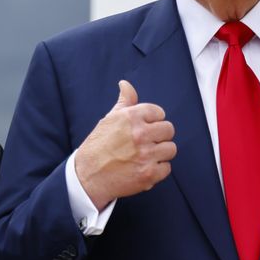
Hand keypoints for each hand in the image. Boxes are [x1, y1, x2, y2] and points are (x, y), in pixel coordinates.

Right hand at [74, 80, 175, 209]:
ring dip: (160, 153)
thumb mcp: (109, 119)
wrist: (88, 176)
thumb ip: (124, 101)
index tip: (144, 128)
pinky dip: (158, 169)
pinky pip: (167, 167)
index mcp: (131, 117)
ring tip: (145, 156)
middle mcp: (140, 134)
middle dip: (159, 136)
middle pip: (169, 130)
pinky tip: (144, 167)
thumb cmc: (98, 146)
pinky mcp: (149, 174)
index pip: (159, 113)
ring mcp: (146, 155)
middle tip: (147, 142)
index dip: (152, 121)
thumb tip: (125, 84)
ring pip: (170, 148)